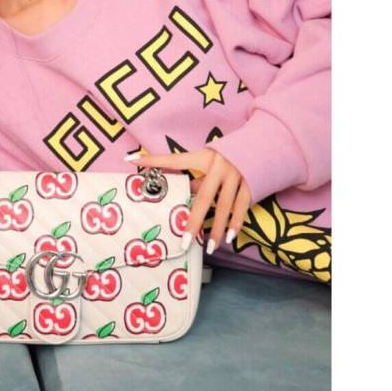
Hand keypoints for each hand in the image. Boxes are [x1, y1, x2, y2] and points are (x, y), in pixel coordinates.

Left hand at [130, 147, 250, 253]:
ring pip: (224, 207)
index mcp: (203, 156)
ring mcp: (236, 176)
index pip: (174, 160)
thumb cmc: (227, 154)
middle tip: (184, 240)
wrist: (261, 143)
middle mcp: (219, 166)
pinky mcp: (251, 185)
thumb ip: (198, 177)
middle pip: (204, 197)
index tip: (130, 159)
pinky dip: (236, 223)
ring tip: (209, 247)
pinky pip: (241, 207)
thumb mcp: (209, 159)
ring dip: (217, 228)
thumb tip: (184, 195)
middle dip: (194, 220)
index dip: (153, 160)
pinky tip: (229, 237)